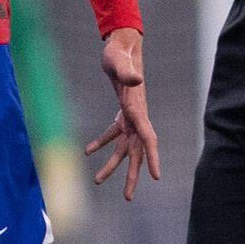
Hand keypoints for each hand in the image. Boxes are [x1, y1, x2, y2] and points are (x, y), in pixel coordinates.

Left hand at [89, 27, 160, 199]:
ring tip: (98, 181)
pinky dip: (101, 142)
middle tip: (127, 198)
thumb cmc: (120, 53)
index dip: (153, 158)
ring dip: (113, 164)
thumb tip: (136, 79)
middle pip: (137, 151)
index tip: (156, 177)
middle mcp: (137, 116)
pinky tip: (87, 151)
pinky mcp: (122, 111)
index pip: (149, 138)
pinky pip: (113, 132)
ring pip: (124, 146)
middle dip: (132, 174)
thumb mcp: (119, 62)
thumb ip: (127, 72)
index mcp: (138, 109)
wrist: (121, 45)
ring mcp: (131, 115)